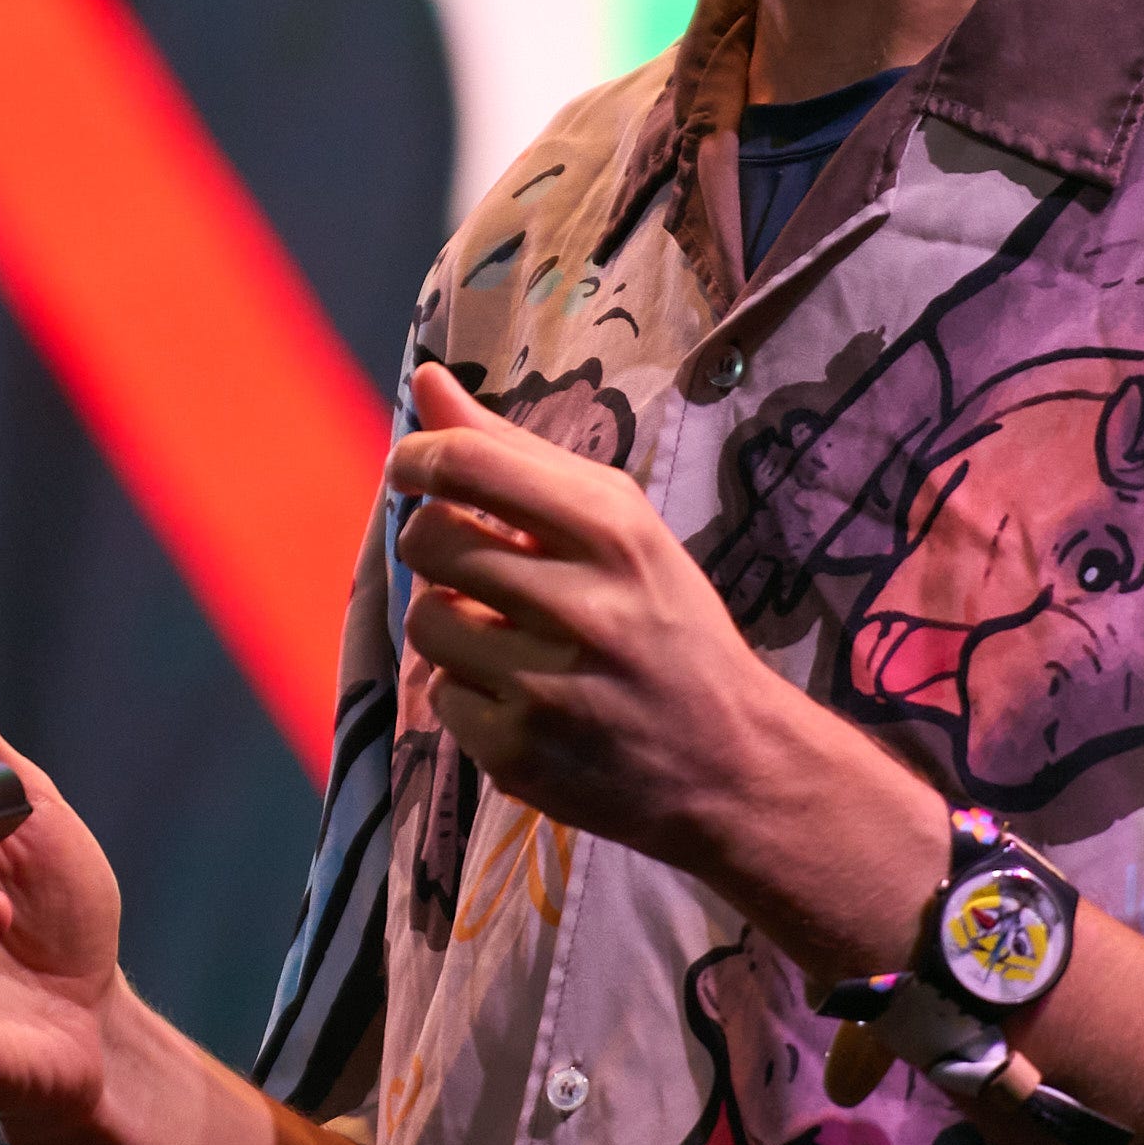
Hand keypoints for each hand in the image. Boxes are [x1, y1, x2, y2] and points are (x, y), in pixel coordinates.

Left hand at [391, 367, 935, 954]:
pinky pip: (440, 695)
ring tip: (506, 635)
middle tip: (471, 562)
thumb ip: (516, 454)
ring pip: (426, 619)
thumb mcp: (620, 526)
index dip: (417, 458)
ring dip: (450, 621)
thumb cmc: (668, 625)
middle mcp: (582, 605)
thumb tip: (425, 380)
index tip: (411, 468)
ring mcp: (547, 685)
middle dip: (433, 543)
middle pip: (431, 539)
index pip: (471, 464)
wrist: (732, 764)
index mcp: (612, 531)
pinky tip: (522, 696)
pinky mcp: (519, 752)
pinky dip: (467, 692)